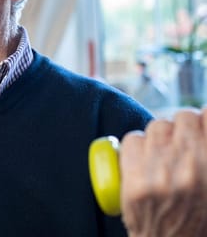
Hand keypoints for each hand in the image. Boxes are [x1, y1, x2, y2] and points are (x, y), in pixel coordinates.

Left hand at [120, 108, 206, 236]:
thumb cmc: (200, 217)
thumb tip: (205, 121)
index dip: (205, 118)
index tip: (203, 123)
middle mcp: (191, 167)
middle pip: (184, 117)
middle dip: (184, 125)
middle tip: (183, 139)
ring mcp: (161, 172)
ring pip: (158, 125)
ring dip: (161, 134)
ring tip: (163, 151)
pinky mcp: (135, 180)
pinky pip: (133, 139)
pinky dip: (137, 145)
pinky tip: (143, 158)